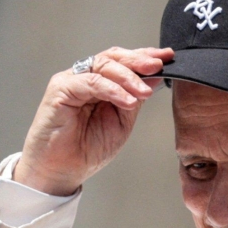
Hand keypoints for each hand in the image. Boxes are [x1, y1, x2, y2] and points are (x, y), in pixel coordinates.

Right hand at [14, 46, 174, 195]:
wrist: (62, 171)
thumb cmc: (88, 149)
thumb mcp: (122, 121)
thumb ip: (136, 98)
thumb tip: (155, 76)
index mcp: (100, 83)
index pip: (122, 61)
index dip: (144, 56)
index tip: (167, 57)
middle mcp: (84, 77)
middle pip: (113, 57)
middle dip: (138, 60)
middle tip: (158, 65)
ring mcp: (71, 81)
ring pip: (103, 65)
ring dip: (128, 77)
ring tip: (144, 92)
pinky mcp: (60, 90)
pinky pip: (90, 82)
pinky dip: (111, 89)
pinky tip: (127, 101)